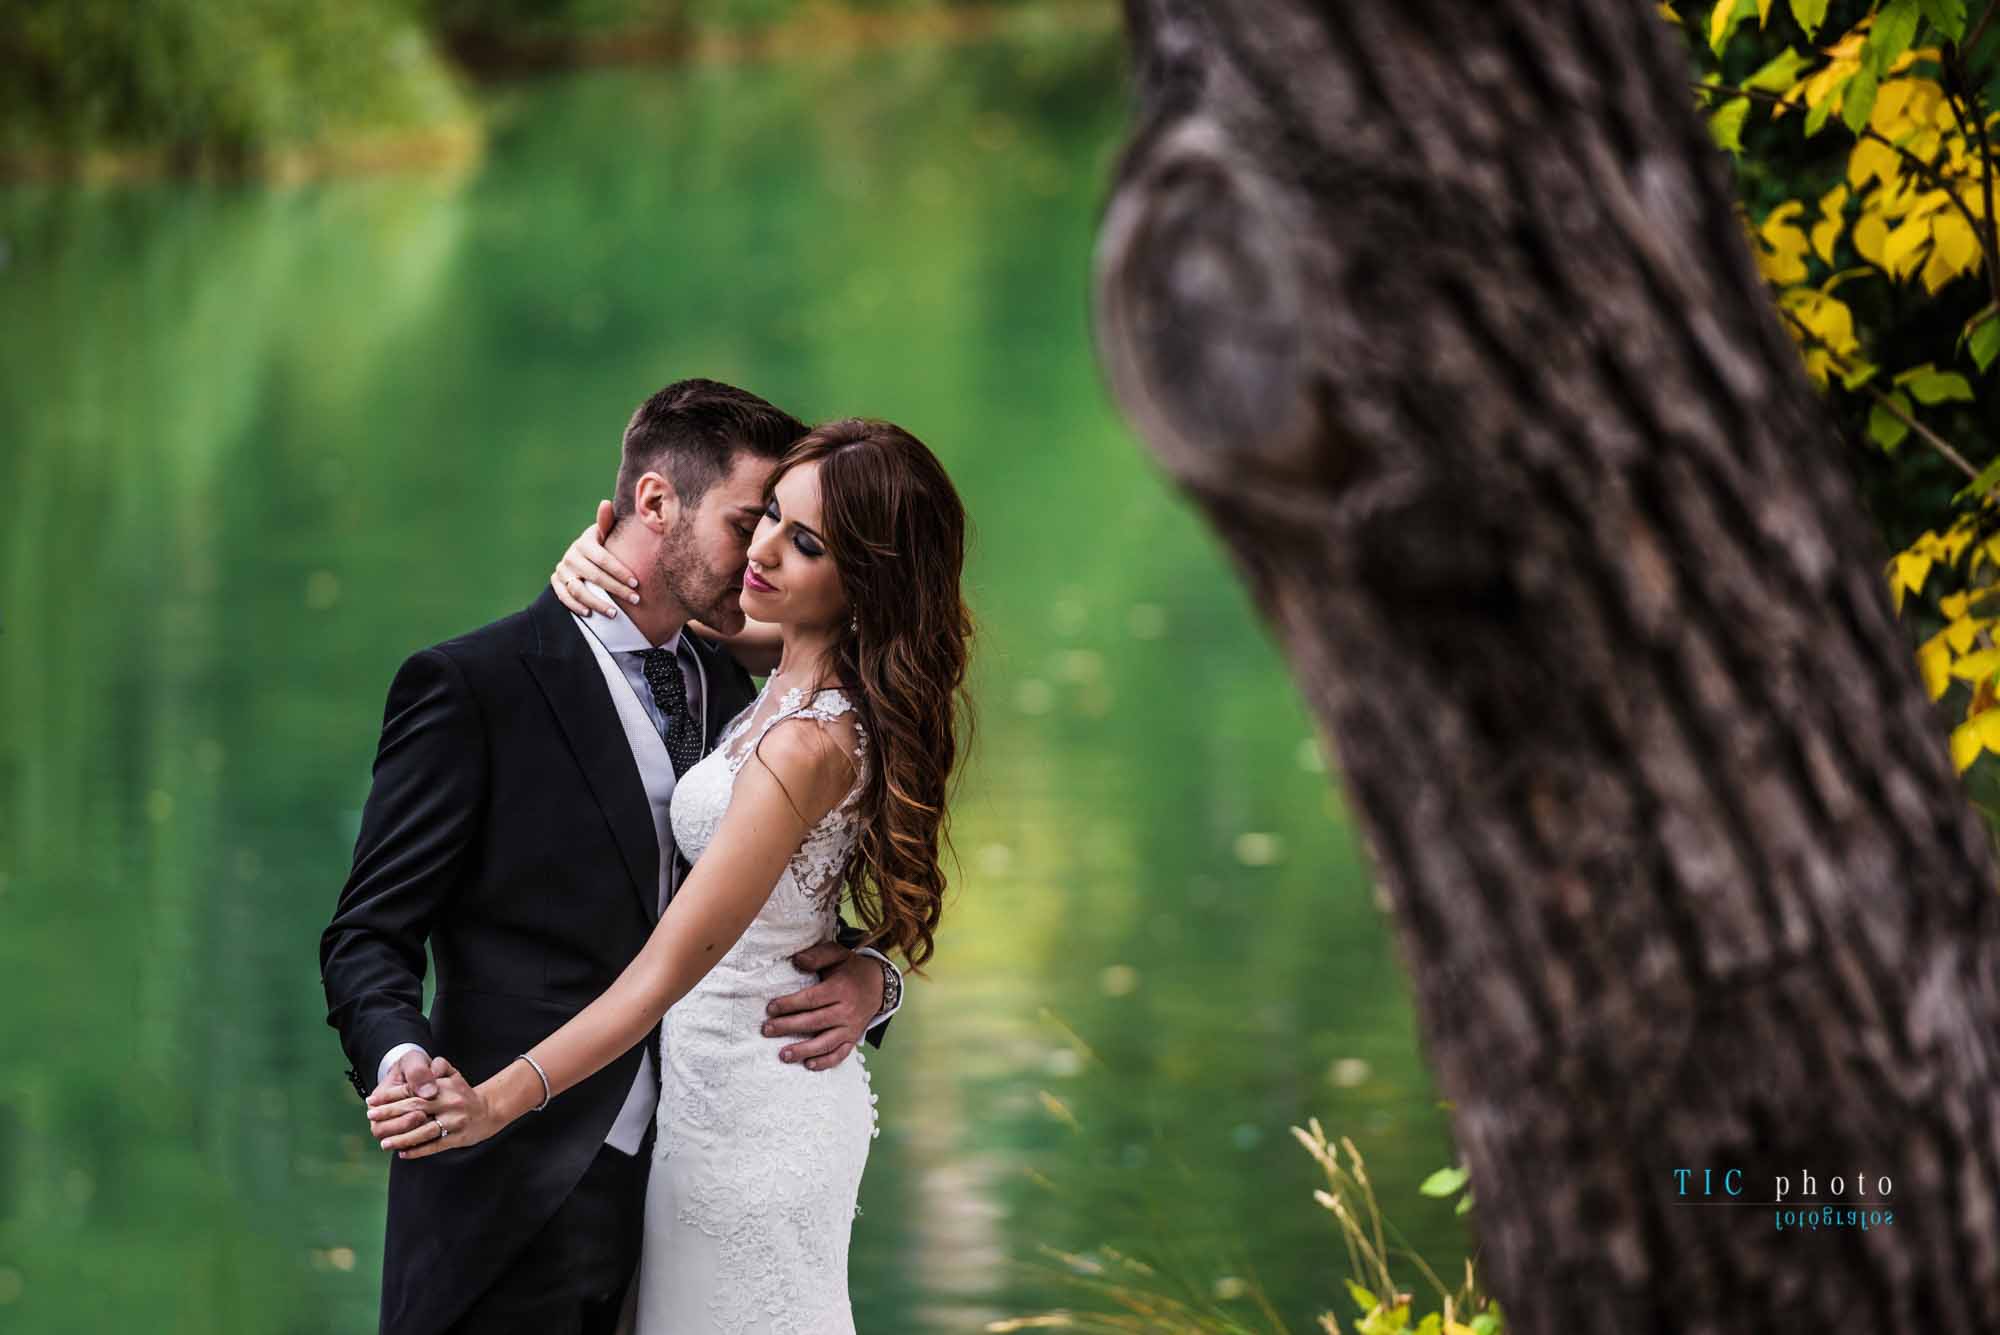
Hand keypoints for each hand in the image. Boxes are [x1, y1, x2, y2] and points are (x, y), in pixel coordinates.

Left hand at [366, 1056, 501, 1158]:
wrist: (490, 1110)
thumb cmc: (464, 1092)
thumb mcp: (453, 1074)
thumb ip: (438, 1067)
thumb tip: (426, 1070)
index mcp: (444, 1086)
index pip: (413, 1090)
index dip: (390, 1096)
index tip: (372, 1101)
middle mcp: (449, 1103)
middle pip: (415, 1108)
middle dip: (390, 1113)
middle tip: (371, 1117)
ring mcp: (454, 1122)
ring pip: (423, 1131)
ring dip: (402, 1138)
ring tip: (384, 1143)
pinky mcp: (458, 1138)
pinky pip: (435, 1145)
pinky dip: (418, 1150)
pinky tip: (403, 1153)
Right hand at [552, 500, 639, 617]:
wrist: (583, 553)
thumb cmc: (602, 543)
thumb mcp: (605, 533)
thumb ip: (606, 522)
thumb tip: (605, 503)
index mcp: (584, 542)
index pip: (603, 559)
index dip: (620, 572)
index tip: (637, 583)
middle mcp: (571, 556)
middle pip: (594, 576)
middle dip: (616, 589)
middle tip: (634, 599)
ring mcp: (562, 569)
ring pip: (579, 590)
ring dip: (597, 603)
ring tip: (615, 613)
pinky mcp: (556, 581)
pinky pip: (564, 597)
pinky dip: (576, 606)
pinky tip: (590, 613)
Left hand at [762, 941, 883, 1070]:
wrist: (879, 985)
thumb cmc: (852, 969)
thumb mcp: (838, 954)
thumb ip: (817, 956)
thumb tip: (796, 961)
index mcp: (840, 989)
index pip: (812, 999)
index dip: (790, 1004)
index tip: (771, 1008)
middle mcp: (846, 1010)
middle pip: (814, 1022)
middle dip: (788, 1027)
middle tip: (767, 1030)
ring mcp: (851, 1027)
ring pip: (826, 1042)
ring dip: (804, 1050)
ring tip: (783, 1055)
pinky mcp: (853, 1039)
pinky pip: (840, 1054)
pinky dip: (825, 1062)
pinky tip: (808, 1065)